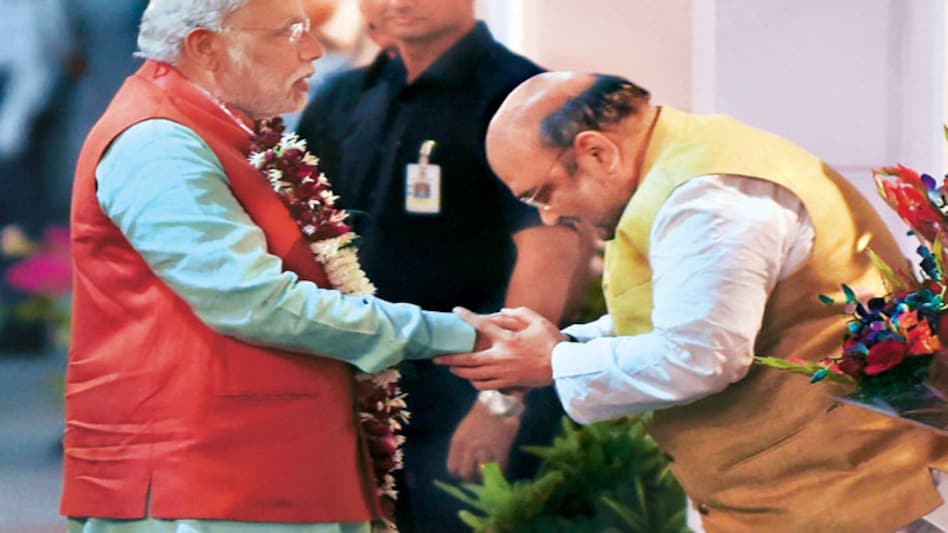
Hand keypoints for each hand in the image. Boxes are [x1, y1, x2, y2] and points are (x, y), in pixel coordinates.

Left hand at [436, 306, 563, 389]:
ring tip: (451, 367)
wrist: (563, 367)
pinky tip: (472, 378)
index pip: (481, 325)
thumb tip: (498, 313)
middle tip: (435, 358)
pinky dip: (475, 382)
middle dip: (448, 358)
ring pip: (473, 375)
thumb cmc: (550, 341)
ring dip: (460, 371)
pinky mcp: (508, 384)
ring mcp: (503, 373)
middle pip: (468, 359)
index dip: (467, 317)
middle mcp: (500, 357)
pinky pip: (485, 385)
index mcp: (507, 339)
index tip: (456, 311)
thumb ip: (516, 314)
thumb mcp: (536, 320)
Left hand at [446, 400, 520, 481]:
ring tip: (489, 471)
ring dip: (485, 476)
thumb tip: (462, 466)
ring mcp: (485, 451)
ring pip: (481, 475)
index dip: (459, 474)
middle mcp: (470, 448)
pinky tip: (499, 465)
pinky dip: (499, 471)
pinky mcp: (501, 451)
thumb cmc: (479, 417)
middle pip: (466, 474)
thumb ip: (460, 449)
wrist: (497, 404)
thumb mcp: (462, 431)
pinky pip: (499, 469)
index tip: (466, 471)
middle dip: (472, 477)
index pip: (453, 469)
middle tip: (477, 474)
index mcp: (458, 443)